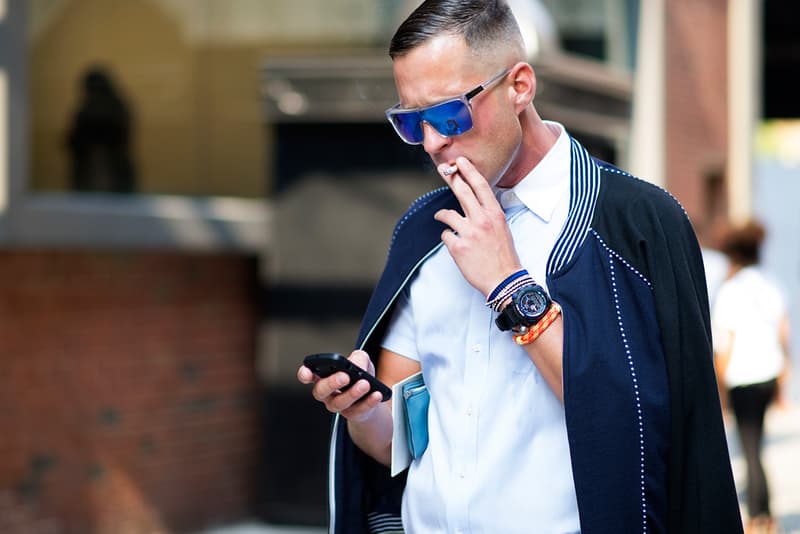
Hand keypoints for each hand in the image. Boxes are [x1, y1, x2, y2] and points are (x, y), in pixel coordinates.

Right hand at [297, 350, 383, 422]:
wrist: (373, 396)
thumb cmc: (360, 376)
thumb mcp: (361, 361)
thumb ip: (358, 358)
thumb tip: (357, 365)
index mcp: (323, 377)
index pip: (307, 376)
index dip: (304, 374)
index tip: (307, 373)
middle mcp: (327, 393)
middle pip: (321, 391)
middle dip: (331, 383)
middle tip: (345, 376)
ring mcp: (338, 406)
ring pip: (339, 403)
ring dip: (352, 393)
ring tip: (365, 384)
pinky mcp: (353, 414)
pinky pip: (358, 410)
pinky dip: (369, 402)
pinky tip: (376, 394)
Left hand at [434, 157, 521, 295]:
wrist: (504, 280)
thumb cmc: (503, 255)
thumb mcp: (502, 228)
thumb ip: (488, 213)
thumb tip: (473, 202)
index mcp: (495, 214)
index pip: (481, 186)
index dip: (469, 171)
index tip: (460, 161)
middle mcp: (482, 221)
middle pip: (463, 192)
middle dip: (452, 179)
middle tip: (444, 170)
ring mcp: (469, 234)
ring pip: (448, 214)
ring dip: (442, 215)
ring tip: (442, 217)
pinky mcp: (458, 247)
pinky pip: (446, 235)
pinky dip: (448, 237)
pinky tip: (454, 242)